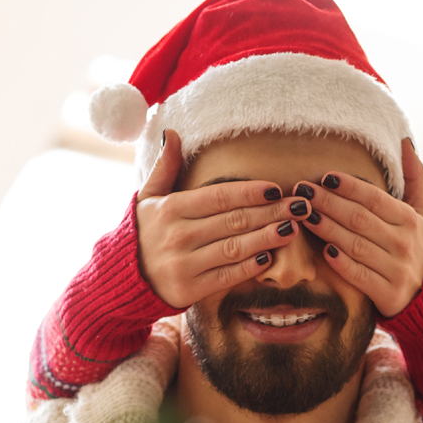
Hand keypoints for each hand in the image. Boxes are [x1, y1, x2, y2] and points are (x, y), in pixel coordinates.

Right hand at [134, 129, 311, 307]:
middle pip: (233, 221)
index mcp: (170, 209)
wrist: (123, 277)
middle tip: (299, 207)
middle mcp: (177, 235)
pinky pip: (227, 276)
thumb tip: (171, 132)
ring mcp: (183, 264)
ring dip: (267, 238)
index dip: (250, 192)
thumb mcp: (147, 197)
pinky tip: (269, 258)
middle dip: (270, 212)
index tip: (276, 188)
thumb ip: (165, 166)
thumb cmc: (144, 232)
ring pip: (234, 248)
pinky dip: (249, 267)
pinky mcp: (189, 290)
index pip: (219, 196)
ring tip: (292, 229)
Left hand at [298, 139, 422, 317]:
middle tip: (303, 192)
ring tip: (305, 215)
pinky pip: (359, 275)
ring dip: (328, 229)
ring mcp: (396, 269)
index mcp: (410, 220)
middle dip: (329, 203)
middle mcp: (405, 243)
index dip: (349, 186)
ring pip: (356, 245)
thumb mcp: (419, 212)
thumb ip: (413, 177)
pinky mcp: (387, 294)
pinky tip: (322, 250)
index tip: (325, 177)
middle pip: (360, 219)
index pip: (375, 199)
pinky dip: (341, 262)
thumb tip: (404, 141)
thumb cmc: (412, 245)